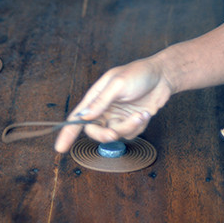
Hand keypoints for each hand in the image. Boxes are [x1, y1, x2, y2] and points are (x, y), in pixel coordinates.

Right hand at [54, 57, 173, 152]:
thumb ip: (101, 101)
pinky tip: (144, 113)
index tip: (60, 148)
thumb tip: (84, 116)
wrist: (163, 76)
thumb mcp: (118, 84)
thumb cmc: (139, 74)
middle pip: (95, 131)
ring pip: (115, 134)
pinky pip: (129, 134)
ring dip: (128, 127)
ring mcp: (118, 116)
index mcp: (96, 96)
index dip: (67, 133)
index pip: (77, 116)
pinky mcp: (131, 122)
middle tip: (113, 133)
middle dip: (104, 134)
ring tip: (139, 114)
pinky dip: (138, 126)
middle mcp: (105, 108)